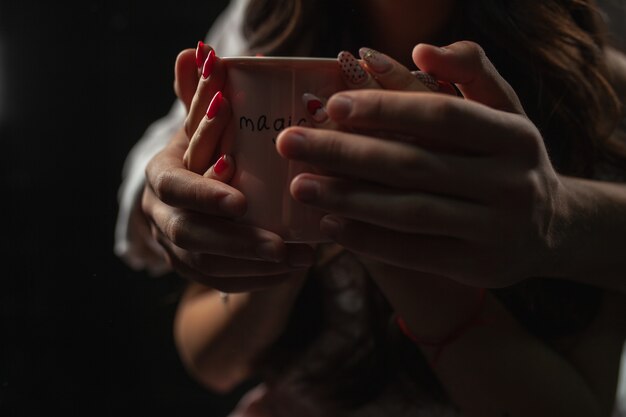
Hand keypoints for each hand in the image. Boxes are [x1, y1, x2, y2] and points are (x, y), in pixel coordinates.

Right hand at [141, 45, 313, 291]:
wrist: (190, 194)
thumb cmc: (203, 151)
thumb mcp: (201, 125)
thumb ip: (200, 96)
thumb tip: (196, 52)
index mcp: (161, 175)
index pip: (177, 188)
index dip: (205, 195)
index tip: (242, 202)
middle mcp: (161, 214)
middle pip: (191, 235)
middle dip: (237, 241)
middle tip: (280, 244)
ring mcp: (174, 247)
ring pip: (207, 266)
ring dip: (254, 265)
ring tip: (300, 259)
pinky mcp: (193, 268)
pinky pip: (220, 282)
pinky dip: (256, 280)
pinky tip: (289, 272)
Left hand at [276, 41, 565, 287]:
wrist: (550, 229)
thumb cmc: (508, 159)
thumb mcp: (504, 110)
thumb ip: (470, 71)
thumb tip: (419, 48)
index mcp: (513, 135)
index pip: (441, 114)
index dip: (386, 106)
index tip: (331, 104)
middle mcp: (509, 182)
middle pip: (415, 163)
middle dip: (346, 152)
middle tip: (292, 144)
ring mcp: (495, 229)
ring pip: (409, 211)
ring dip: (348, 198)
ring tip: (300, 186)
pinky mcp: (476, 266)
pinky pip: (413, 253)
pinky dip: (368, 238)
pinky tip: (330, 224)